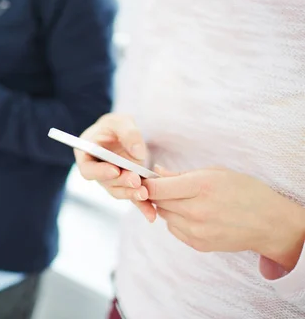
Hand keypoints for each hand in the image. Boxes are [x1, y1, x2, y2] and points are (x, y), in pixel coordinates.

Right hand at [75, 113, 155, 221]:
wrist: (124, 134)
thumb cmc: (116, 126)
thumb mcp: (120, 121)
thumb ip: (128, 132)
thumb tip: (137, 152)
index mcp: (87, 154)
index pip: (88, 168)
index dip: (99, 172)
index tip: (114, 170)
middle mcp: (97, 170)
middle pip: (105, 182)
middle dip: (121, 182)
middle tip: (135, 180)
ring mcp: (110, 180)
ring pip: (118, 191)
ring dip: (131, 194)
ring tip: (145, 194)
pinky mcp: (125, 186)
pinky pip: (132, 197)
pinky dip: (142, 206)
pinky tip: (151, 214)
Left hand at [147, 167, 304, 272]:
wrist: (269, 223)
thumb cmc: (244, 191)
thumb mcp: (215, 172)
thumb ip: (181, 174)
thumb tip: (156, 172)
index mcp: (201, 187)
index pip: (157, 187)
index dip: (146, 182)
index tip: (145, 179)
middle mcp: (196, 210)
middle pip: (157, 202)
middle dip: (157, 193)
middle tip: (164, 187)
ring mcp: (196, 230)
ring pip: (164, 216)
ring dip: (167, 207)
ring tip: (185, 200)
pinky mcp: (198, 244)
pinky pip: (174, 229)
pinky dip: (176, 221)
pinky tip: (192, 214)